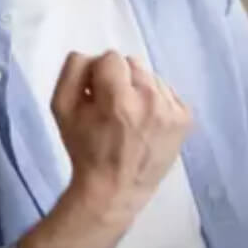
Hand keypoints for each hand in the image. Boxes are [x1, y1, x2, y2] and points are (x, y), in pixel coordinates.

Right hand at [51, 50, 192, 224]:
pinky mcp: (186, 119)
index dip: (99, 74)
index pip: (111, 57)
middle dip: (120, 80)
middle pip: (133, 63)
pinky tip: (146, 123)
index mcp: (118, 99)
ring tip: (130, 117)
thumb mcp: (61, 108)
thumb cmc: (85, 149)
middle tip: (112, 107)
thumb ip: (74, 71)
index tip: (96, 96)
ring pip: (152, 77)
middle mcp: (150, 101)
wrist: (115, 189)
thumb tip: (94, 57)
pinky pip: (168, 92)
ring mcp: (172, 110)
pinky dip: (156, 102)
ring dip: (139, 90)